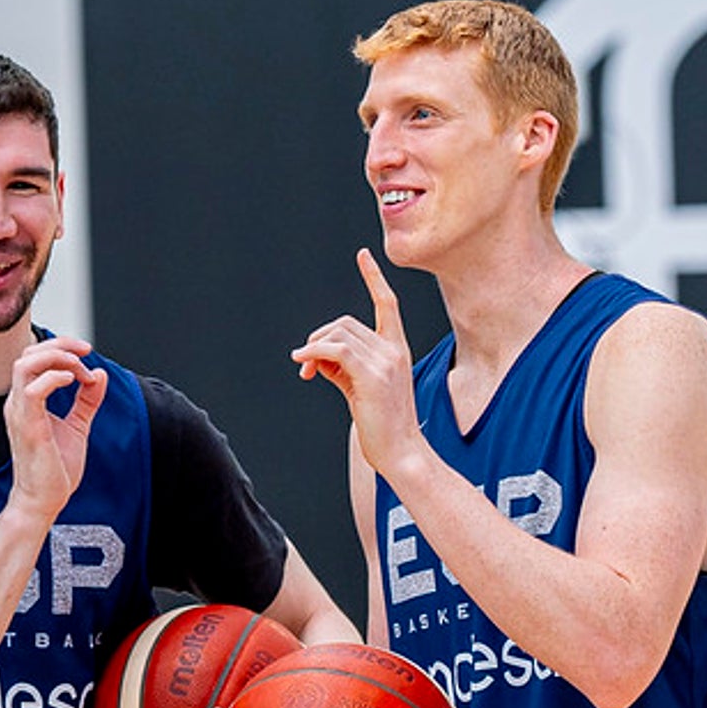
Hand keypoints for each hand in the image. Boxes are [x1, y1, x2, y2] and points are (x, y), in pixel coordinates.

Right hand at [3, 336, 107, 520]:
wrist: (44, 500)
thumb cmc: (56, 468)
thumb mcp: (78, 426)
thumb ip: (88, 400)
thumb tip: (100, 374)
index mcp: (26, 400)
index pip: (33, 356)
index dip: (61, 348)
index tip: (88, 356)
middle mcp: (18, 402)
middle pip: (27, 354)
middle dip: (60, 345)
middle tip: (86, 352)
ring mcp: (20, 413)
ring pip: (25, 365)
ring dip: (57, 358)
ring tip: (79, 368)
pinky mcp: (29, 427)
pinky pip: (33, 390)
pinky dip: (54, 378)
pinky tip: (73, 381)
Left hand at [291, 249, 421, 474]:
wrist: (402, 453)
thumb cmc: (383, 425)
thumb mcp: (362, 389)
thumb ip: (343, 367)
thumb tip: (315, 356)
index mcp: (397, 349)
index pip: (388, 302)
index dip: (374, 277)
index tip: (364, 254)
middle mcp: (394, 349)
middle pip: (345, 322)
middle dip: (319, 338)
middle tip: (307, 366)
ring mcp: (385, 361)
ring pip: (338, 333)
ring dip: (314, 348)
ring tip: (309, 372)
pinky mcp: (372, 375)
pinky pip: (335, 349)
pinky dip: (314, 352)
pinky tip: (304, 364)